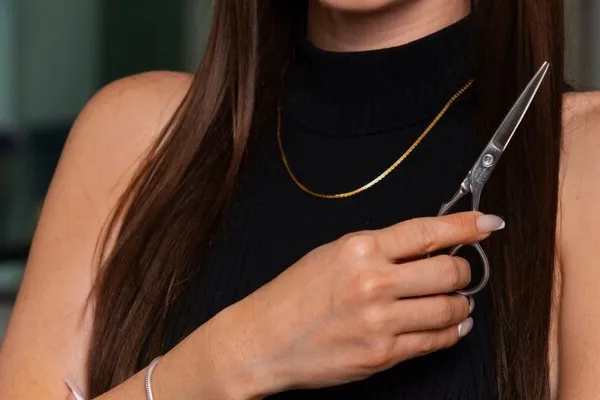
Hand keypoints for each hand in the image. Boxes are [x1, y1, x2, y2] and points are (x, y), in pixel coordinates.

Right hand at [233, 211, 504, 394]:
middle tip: (461, 272)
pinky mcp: (382, 354)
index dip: (466, 226)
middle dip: (465, 271)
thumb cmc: (295, 294)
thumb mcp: (335, 254)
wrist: (264, 340)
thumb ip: (382, 249)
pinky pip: (436, 341)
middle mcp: (374, 283)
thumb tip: (431, 248)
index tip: (488, 223)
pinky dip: (453, 331)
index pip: (427, 231)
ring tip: (455, 301)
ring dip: (461, 303)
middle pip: (450, 272)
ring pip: (450, 309)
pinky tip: (453, 325)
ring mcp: (380, 322)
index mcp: (360, 249)